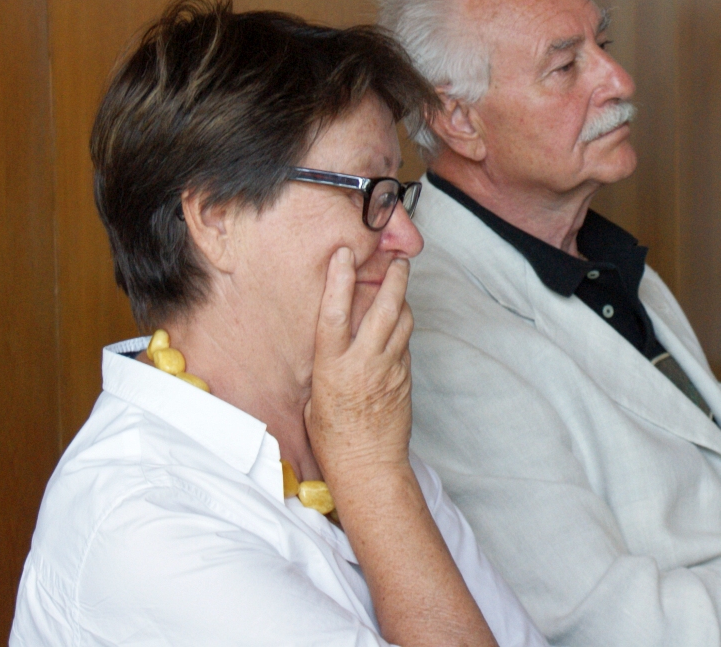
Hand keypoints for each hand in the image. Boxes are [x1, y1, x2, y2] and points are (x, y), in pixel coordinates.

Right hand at [304, 249, 414, 491]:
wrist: (369, 466)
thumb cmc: (333, 437)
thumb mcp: (314, 397)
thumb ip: (324, 364)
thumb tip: (330, 341)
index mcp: (333, 366)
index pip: (334, 312)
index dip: (339, 279)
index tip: (344, 254)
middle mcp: (364, 362)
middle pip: (385, 308)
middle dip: (394, 278)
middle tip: (399, 260)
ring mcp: (390, 369)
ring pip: (403, 322)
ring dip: (403, 300)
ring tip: (399, 285)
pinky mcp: (406, 378)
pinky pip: (405, 344)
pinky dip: (401, 329)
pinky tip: (395, 326)